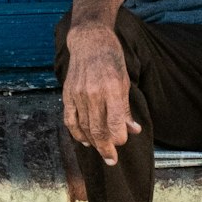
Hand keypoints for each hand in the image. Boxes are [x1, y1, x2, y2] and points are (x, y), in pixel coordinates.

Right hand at [62, 24, 140, 164]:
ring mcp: (78, 94)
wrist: (90, 41)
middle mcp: (93, 93)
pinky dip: (76, 133)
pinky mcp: (68, 94)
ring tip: (101, 151)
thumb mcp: (124, 81)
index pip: (115, 122)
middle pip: (98, 129)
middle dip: (106, 148)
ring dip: (93, 143)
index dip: (119, 137)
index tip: (122, 142)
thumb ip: (126, 108)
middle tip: (111, 160)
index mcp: (111, 89)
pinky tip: (84, 141)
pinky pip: (70, 120)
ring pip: (84, 127)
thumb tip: (134, 130)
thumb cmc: (112, 60)